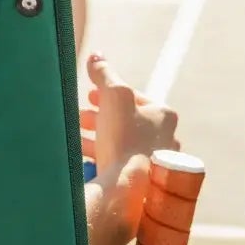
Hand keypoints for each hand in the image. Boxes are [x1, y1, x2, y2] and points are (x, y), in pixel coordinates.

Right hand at [79, 54, 180, 244]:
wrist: (127, 187)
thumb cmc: (125, 138)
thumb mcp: (114, 95)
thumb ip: (105, 73)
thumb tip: (97, 56)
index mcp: (164, 115)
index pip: (134, 96)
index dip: (109, 93)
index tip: (90, 95)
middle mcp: (167, 138)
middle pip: (128, 120)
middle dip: (101, 116)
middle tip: (81, 116)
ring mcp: (156, 162)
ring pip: (124, 143)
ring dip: (99, 136)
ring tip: (78, 136)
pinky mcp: (144, 181)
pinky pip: (122, 163)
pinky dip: (102, 156)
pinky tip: (85, 157)